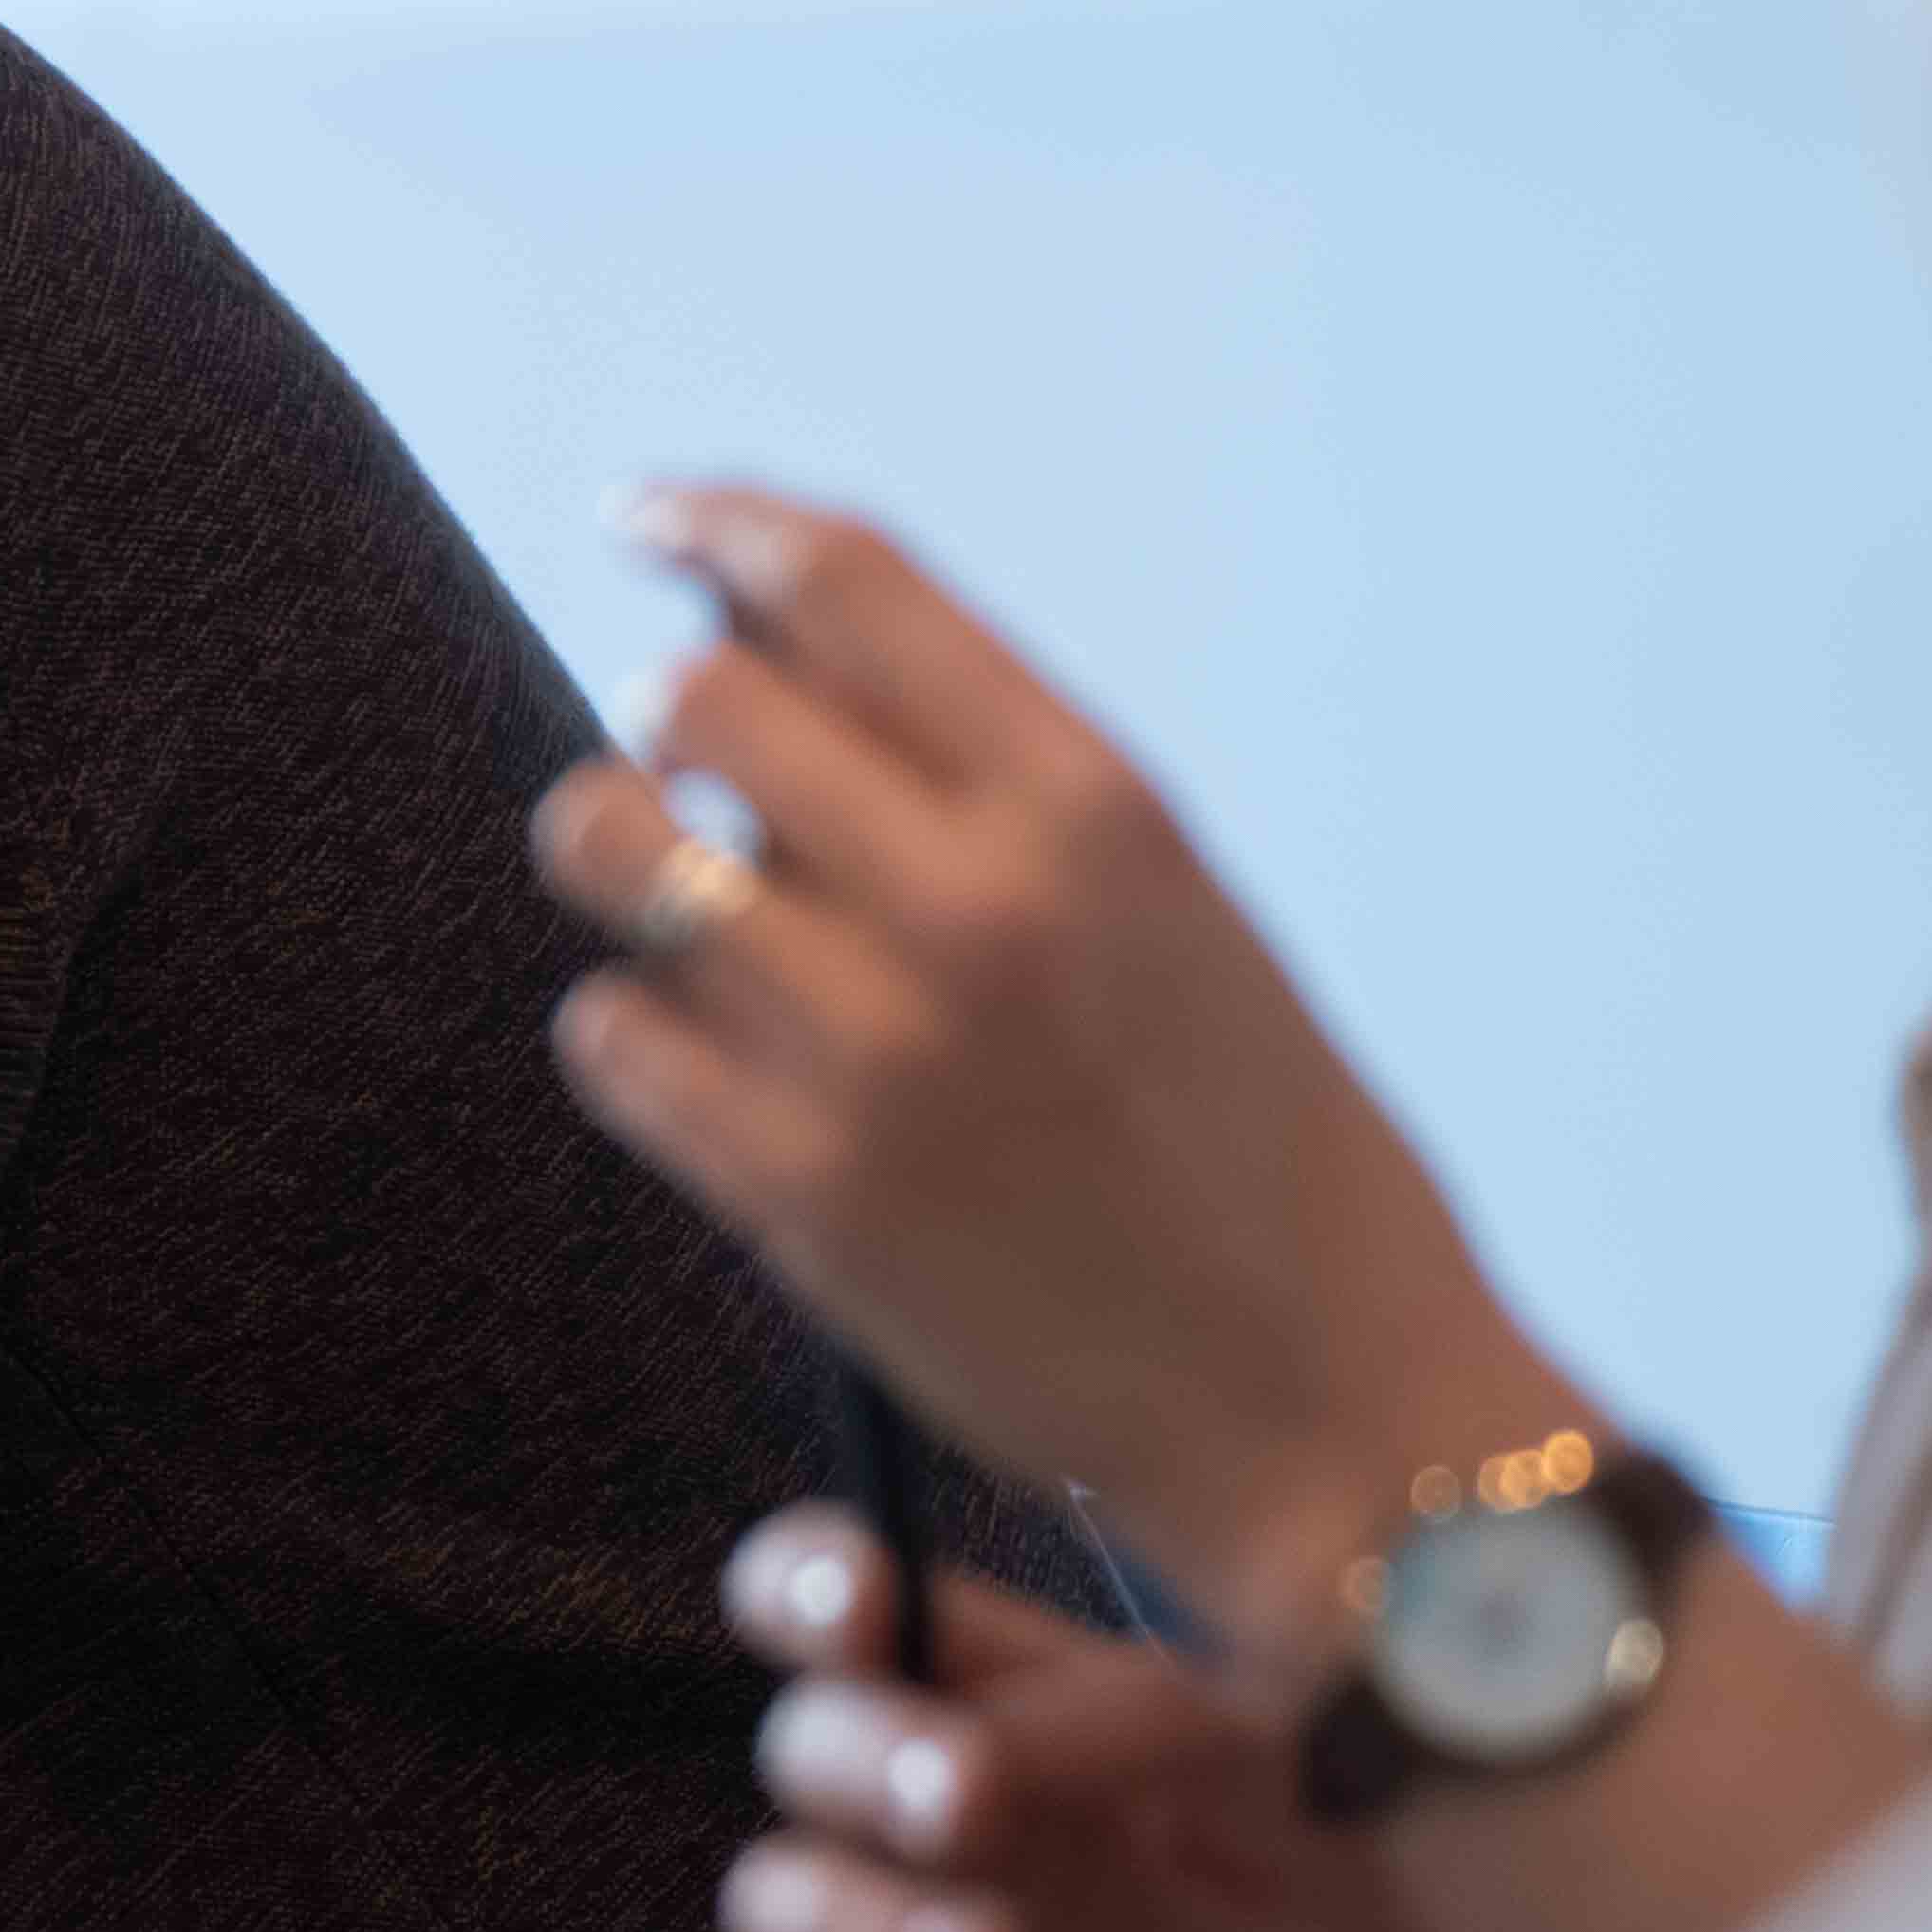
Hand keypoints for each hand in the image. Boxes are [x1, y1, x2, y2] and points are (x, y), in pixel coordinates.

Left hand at [530, 488, 1568, 1636]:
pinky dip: (638, 1042)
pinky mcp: (792, 1189)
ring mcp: (871, 1044)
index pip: (845, 580)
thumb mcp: (1168, 911)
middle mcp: (976, 899)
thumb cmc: (1253, 1148)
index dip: (717, 526)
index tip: (645, 519)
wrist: (1326, 1412)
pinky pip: (605, 1034)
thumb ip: (991, 785)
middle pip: (690, 701)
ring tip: (707, 936)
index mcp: (1095, 806)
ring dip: (627, 869)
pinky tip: (722, 1082)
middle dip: (675, 731)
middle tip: (710, 797)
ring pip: (607, 845)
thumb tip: (766, 649)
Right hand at [712, 1503, 1520, 1931]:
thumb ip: (1154, 1730)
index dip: (815, 1582)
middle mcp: (924, 1842)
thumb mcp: (1305, 1817)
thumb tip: (995, 1731)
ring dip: (877, 1926)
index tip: (858, 1599)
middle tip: (962, 1798)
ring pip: (779, 1915)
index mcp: (1011, 1724)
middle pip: (803, 1752)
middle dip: (862, 1757)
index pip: (855, 1612)